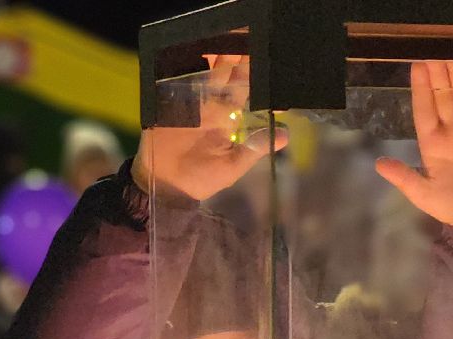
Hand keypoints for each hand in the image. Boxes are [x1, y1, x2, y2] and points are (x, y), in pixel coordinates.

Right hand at [131, 55, 287, 201]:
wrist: (167, 186)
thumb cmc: (203, 179)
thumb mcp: (233, 165)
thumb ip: (256, 148)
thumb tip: (286, 134)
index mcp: (229, 118)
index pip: (245, 90)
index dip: (255, 75)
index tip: (266, 62)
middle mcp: (212, 105)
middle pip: (226, 74)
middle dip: (236, 56)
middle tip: (248, 38)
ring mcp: (191, 101)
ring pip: (205, 71)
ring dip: (214, 55)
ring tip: (225, 40)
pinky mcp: (170, 103)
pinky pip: (178, 78)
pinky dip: (186, 66)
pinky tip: (197, 53)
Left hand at [376, 62, 452, 228]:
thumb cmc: (450, 206)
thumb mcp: (423, 195)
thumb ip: (404, 178)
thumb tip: (379, 165)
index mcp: (432, 142)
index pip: (424, 109)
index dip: (421, 89)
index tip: (417, 66)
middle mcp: (451, 131)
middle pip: (444, 97)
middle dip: (439, 75)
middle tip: (435, 50)